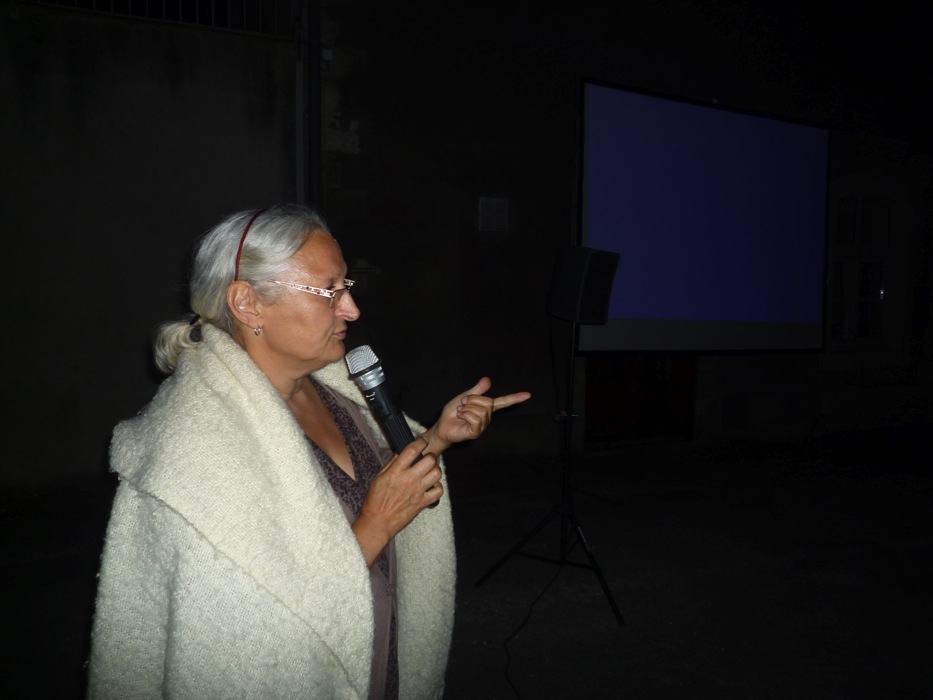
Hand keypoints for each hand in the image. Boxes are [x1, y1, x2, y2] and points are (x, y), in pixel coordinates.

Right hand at [352, 437, 442, 566]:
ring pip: (437, 473)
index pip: (412, 450)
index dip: (420, 442)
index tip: (422, 441)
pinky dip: (437, 487)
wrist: (378, 522)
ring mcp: (418, 491)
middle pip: (430, 460)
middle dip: (431, 455)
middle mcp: (409, 479)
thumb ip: (391, 464)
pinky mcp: (423, 502)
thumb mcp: (378, 478)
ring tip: (430, 471)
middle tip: (427, 458)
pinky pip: (439, 491)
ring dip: (435, 470)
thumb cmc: (375, 501)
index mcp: (396, 471)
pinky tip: (431, 486)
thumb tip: (400, 452)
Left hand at [423, 377, 530, 453]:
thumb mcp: (464, 397)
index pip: (504, 402)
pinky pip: (475, 419)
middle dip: (472, 399)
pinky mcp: (476, 432)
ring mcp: (482, 426)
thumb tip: (488, 380)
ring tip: (460, 412)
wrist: (442, 425)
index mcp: (486, 408)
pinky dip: (465, 415)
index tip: (528, 395)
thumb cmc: (453, 413)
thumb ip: (476, 390)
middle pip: (488, 402)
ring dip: (466, 408)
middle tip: (462, 404)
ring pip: (481, 410)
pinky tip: (461, 418)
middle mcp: (487, 417)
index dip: (515, 398)